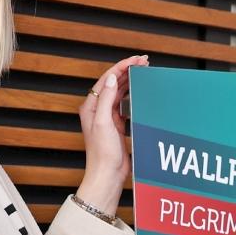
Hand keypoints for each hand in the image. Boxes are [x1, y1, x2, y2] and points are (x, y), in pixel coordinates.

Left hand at [77, 54, 148, 215]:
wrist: (107, 175)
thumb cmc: (102, 154)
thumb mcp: (103, 123)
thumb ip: (106, 99)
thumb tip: (113, 78)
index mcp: (91, 107)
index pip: (107, 79)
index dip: (122, 67)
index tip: (136, 60)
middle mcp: (98, 110)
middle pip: (114, 83)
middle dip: (128, 70)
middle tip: (144, 61)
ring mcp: (108, 117)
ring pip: (120, 92)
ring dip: (131, 80)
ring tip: (143, 70)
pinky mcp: (117, 125)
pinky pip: (125, 104)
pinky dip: (133, 94)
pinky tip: (141, 90)